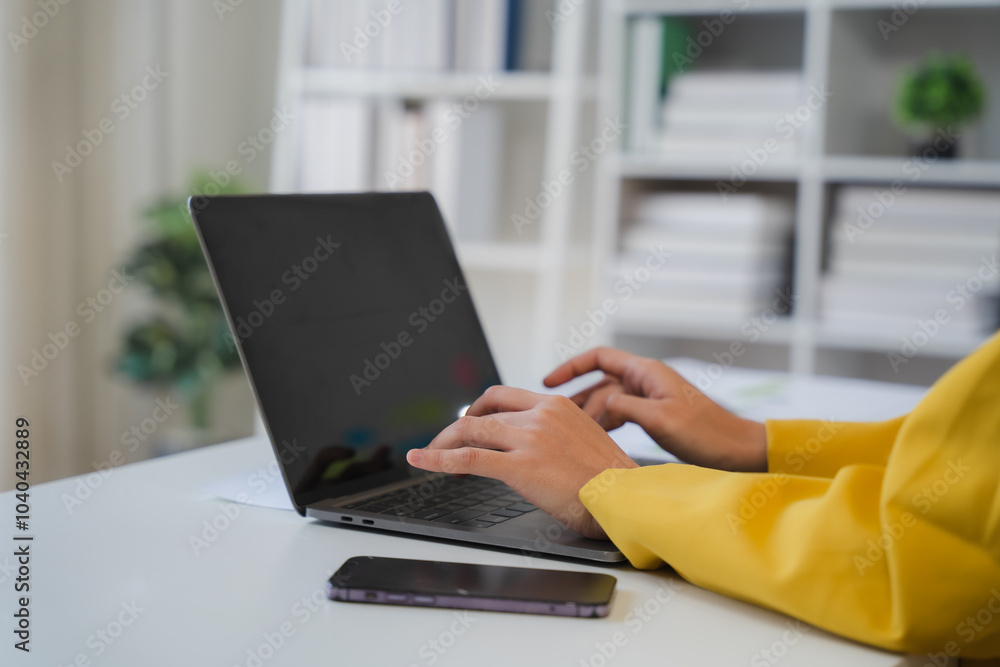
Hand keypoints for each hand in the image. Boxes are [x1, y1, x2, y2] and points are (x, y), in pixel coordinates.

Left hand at [406, 386, 637, 539]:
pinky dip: (438, 458)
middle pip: (483, 412)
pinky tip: (422, 460)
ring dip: (445, 442)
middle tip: (445, 440)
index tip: (469, 422)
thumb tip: (534, 448)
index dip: (478, 409)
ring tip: (430, 454)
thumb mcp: (584, 441)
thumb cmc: (611, 482)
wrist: (624, 498)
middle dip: (457, 427)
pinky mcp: (519, 466)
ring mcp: (528, 438)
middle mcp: (540, 415)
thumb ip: (556, 436)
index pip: (504, 396)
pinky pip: (469, 458)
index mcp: (556, 406)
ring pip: (472, 432)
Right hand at [545, 347, 766, 471]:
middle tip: (556, 417)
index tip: (549, 382)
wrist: (736, 450)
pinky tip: (597, 438)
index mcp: (647, 372)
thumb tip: (599, 405)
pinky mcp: (656, 414)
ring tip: (571, 431)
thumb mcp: (660, 419)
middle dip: (577, 398)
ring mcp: (651, 396)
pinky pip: (622, 413)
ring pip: (609, 399)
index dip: (571, 367)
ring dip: (591, 413)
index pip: (599, 357)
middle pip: (600, 380)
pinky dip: (607, 423)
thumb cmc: (706, 433)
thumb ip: (624, 406)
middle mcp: (646, 379)